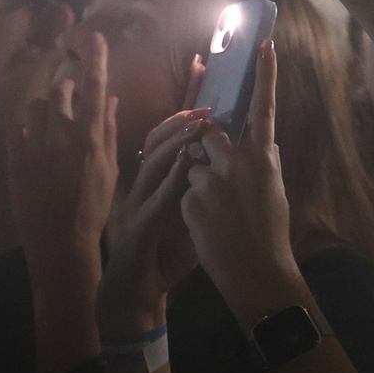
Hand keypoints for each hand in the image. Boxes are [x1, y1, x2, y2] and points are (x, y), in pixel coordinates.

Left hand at [7, 29, 119, 287]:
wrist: (61, 242)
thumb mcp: (109, 169)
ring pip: (34, 106)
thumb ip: (109, 130)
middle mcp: (63, 138)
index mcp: (92, 139)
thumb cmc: (93, 207)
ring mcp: (36, 148)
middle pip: (60, 90)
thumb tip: (110, 99)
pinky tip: (34, 143)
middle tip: (69, 91)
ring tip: (50, 124)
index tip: (93, 35)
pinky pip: (17, 129)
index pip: (95, 88)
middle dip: (64, 85)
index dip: (95, 59)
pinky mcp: (15, 160)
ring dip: (43, 108)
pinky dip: (26, 129)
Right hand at [97, 105, 213, 328]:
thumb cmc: (165, 253)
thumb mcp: (192, 216)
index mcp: (159, 180)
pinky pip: (154, 199)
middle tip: (204, 107)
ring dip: (175, 143)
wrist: (139, 292)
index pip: (171, 138)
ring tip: (196, 126)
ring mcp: (138, 203)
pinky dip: (169, 180)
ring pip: (151, 162)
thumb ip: (206, 191)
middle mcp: (145, 185)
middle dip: (179, 120)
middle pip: (156, 141)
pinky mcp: (137, 226)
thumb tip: (235, 169)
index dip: (183, 112)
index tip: (200, 80)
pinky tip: (184, 167)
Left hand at [178, 41, 302, 323]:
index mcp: (265, 159)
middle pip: (209, 131)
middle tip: (215, 168)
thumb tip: (265, 143)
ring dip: (197, 181)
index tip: (264, 45)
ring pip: (192, 163)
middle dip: (204, 142)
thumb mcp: (275, 193)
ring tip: (217, 212)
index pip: (263, 109)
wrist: (256, 274)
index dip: (265, 76)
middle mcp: (239, 164)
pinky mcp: (191, 200)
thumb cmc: (269, 234)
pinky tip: (207, 227)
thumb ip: (265, 163)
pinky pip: (183, 190)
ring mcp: (213, 181)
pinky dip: (190, 206)